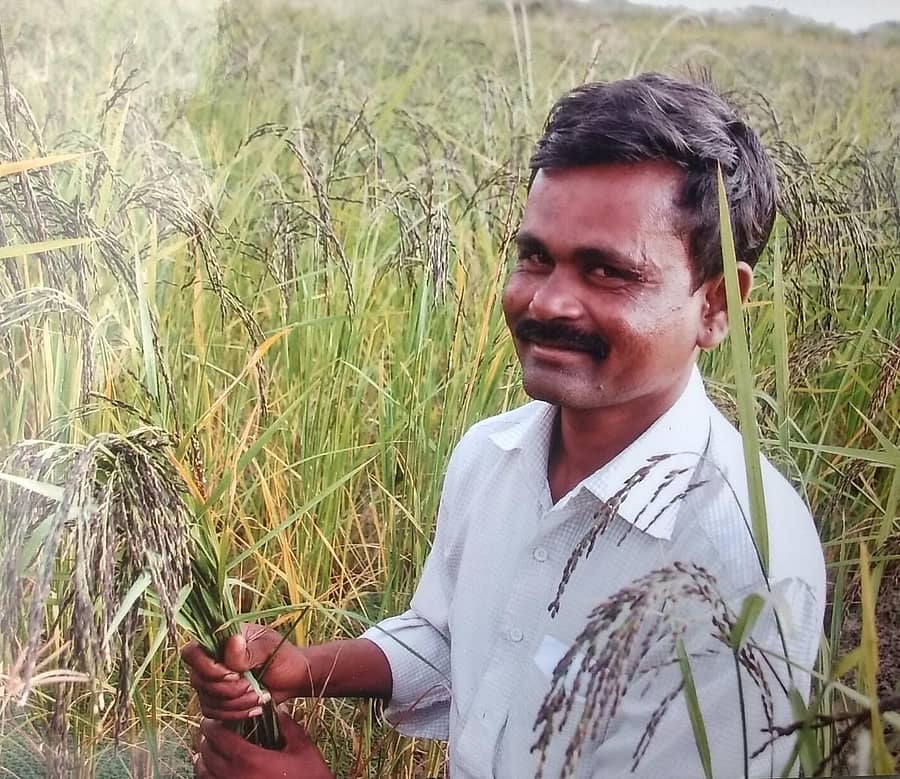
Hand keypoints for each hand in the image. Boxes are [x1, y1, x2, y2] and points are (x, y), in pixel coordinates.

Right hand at [182, 624, 311, 720]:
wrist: (293, 677)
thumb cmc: (283, 656)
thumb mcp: (269, 648)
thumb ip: (248, 650)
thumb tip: (232, 642)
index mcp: (220, 640)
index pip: (192, 652)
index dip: (207, 667)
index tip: (233, 674)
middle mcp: (211, 660)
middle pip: (197, 680)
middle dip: (227, 689)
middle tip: (252, 686)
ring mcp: (213, 681)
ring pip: (206, 700)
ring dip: (235, 703)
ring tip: (259, 696)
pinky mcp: (219, 700)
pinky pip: (214, 714)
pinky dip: (235, 714)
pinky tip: (255, 708)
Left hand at [194, 709, 334, 778]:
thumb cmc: (309, 777)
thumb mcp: (303, 749)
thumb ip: (289, 726)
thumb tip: (278, 709)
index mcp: (250, 760)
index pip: (219, 737)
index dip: (212, 725)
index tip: (214, 719)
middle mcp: (234, 777)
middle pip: (206, 754)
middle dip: (207, 739)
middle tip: (213, 730)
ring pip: (203, 773)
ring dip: (203, 758)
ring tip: (211, 749)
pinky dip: (207, 775)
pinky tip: (214, 770)